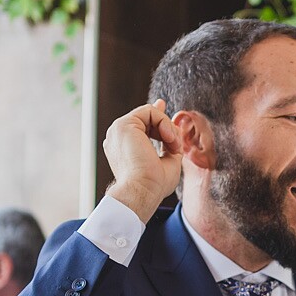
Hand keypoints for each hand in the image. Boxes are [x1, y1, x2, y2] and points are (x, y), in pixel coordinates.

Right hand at [102, 99, 184, 223]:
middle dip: (168, 128)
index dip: (155, 115)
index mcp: (124, 147)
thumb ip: (169, 142)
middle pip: (147, 118)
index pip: (140, 123)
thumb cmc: (154, 184)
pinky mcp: (124, 125)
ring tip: (174, 146)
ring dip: (168, 128)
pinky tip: (168, 139)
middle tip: (176, 147)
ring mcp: (119, 130)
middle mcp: (118, 137)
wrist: (143, 191)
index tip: (163, 104)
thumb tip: (174, 126)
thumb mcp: (167, 160)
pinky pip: (149, 111)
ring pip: (150, 113)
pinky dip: (164, 122)